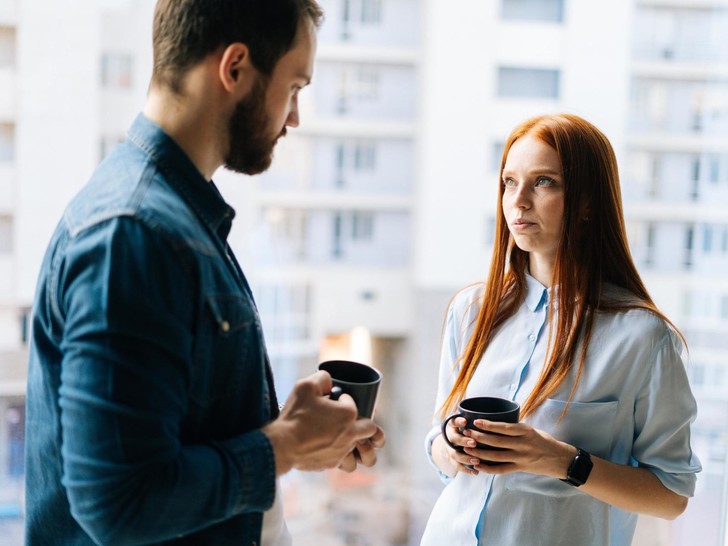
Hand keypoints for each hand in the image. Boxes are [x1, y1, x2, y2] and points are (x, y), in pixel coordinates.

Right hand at [263, 371, 380, 473]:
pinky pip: (340, 457)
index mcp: (348, 414)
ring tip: (334, 433)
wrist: (282, 445)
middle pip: (370, 428)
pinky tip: (321, 445)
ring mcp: (342, 451)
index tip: (331, 401)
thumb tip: (329, 381)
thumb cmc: (295, 416)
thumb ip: (322, 378)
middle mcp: (350, 434)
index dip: (342, 400)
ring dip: (350, 438)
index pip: (353, 403)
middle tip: (343, 417)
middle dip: (361, 421)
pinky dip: (334, 451)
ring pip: (356, 445)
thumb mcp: (306, 386)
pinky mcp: (331, 464)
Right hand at [434, 417, 483, 475]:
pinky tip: (475, 472)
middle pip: (454, 438)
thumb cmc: (467, 429)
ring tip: (476, 460)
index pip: (453, 421)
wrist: (453, 442)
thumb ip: (478, 421)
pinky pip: (457, 466)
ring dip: (465, 457)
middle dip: (463, 441)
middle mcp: (450, 437)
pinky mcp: (452, 460)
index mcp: (453, 425)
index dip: (458, 422)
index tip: (465, 422)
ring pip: (454, 454)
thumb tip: (498, 413)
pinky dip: (466, 469)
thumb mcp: (468, 422)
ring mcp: (450, 449)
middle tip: (474, 442)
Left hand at [462, 419, 573, 477]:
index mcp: (526, 431)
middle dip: (479, 437)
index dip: (489, 425)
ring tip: (466, 448)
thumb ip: (516, 428)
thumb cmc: (544, 441)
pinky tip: (477, 465)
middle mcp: (523, 444)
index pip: (504, 427)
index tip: (476, 421)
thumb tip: (495, 422)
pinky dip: (488, 468)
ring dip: (480, 453)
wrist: (560, 459)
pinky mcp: (520, 468)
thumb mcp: (532, 430)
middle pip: (497, 441)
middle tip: (466, 432)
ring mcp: (521, 458)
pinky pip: (501, 469)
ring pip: (496, 456)